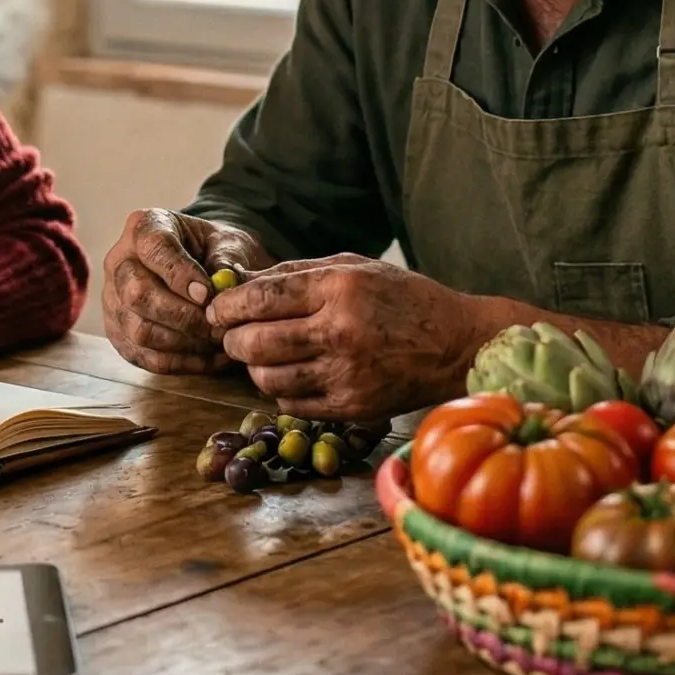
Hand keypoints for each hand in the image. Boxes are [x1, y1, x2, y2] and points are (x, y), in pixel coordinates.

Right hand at [102, 209, 274, 375]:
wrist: (204, 268)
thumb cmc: (216, 251)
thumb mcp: (229, 244)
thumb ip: (226, 260)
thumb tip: (224, 283)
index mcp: (144, 227)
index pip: (153, 248)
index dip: (179, 273)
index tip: (207, 294)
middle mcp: (119, 262)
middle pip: (137, 294)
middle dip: (182, 316)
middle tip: (217, 326)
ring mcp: (114, 300)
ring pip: (139, 330)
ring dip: (184, 343)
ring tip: (219, 342)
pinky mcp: (120, 334)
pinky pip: (146, 357)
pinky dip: (182, 363)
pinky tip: (212, 359)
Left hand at [208, 254, 483, 419]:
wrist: (457, 345)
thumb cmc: (403, 299)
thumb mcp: (353, 267)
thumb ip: (296, 273)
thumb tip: (238, 284)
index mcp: (338, 288)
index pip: (260, 298)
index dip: (228, 307)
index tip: (218, 311)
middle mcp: (340, 331)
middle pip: (254, 342)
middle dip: (232, 341)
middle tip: (233, 338)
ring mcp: (346, 373)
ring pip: (266, 378)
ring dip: (255, 369)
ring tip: (265, 357)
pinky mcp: (352, 407)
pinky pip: (292, 403)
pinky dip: (282, 390)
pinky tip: (295, 375)